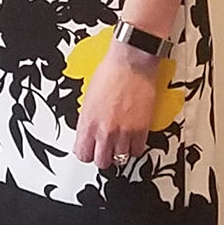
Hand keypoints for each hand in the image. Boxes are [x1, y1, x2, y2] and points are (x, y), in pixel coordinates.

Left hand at [73, 43, 156, 167]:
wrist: (131, 63)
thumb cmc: (110, 72)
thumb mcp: (88, 97)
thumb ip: (89, 118)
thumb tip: (89, 129)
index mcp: (87, 122)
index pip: (82, 154)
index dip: (86, 153)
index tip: (90, 149)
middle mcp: (104, 131)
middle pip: (101, 162)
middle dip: (102, 156)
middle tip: (105, 148)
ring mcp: (123, 132)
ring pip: (120, 159)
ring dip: (119, 152)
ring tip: (120, 142)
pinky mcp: (141, 130)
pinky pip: (137, 151)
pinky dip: (134, 147)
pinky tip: (132, 138)